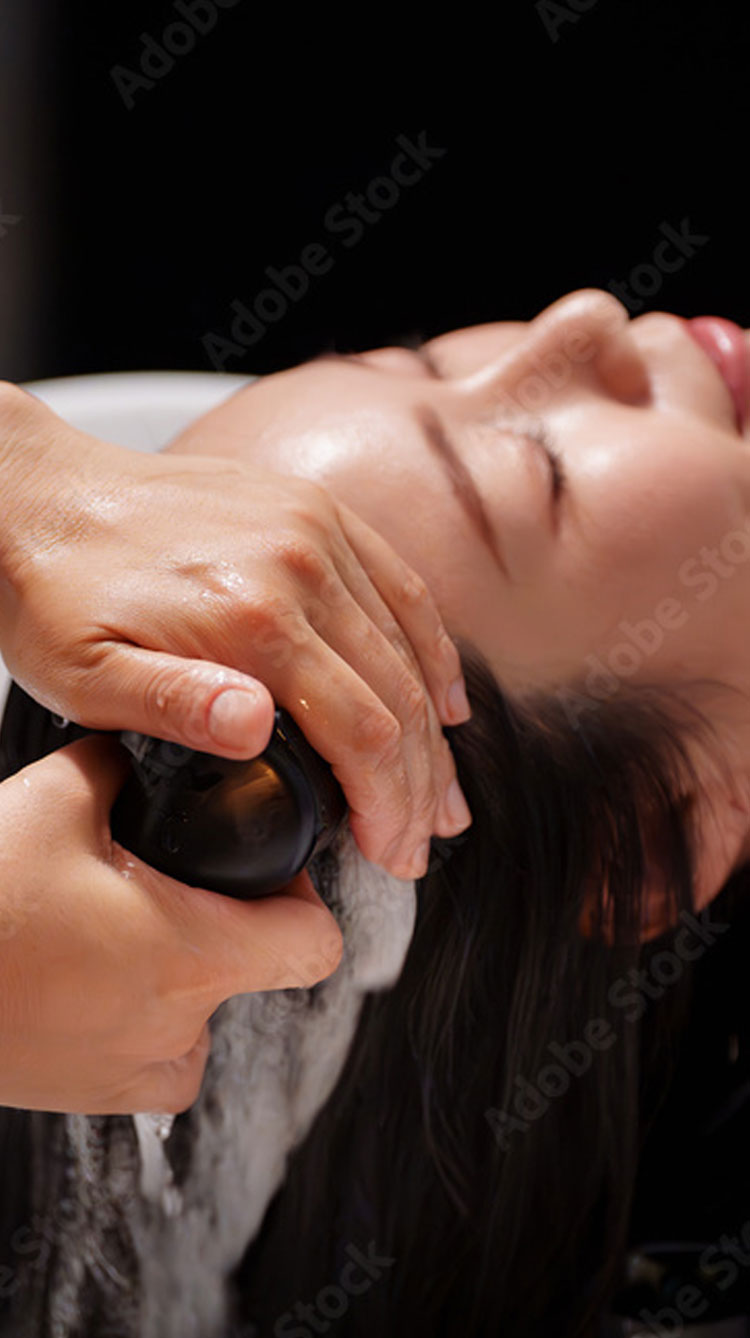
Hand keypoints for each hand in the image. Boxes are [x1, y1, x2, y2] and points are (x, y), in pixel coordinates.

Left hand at [0, 382, 471, 878]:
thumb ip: (170, 703)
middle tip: (420, 843)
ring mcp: (315, 528)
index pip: (363, 730)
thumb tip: (254, 730)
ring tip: (443, 793)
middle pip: (400, 694)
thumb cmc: (52, 592)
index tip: (395, 853)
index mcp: (249, 618)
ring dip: (435, 728)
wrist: (38, 491)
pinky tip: (446, 698)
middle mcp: (300, 566)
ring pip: (408, 643)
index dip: (389, 804)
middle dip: (420, 783)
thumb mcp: (81, 671)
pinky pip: (399, 581)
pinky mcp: (316, 509)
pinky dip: (431, 646)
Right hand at [0, 735, 343, 1114]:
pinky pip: (156, 1052)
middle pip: (261, 970)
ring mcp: (137, 1072)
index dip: (304, 900)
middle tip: (171, 885)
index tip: (270, 872)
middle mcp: (178, 1027)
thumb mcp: (51, 801)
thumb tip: (147, 742)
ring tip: (119, 928)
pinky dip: (142, 1014)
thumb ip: (120, 764)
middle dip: (230, 923)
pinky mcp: (97, 1095)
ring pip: (206, 1012)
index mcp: (191, 954)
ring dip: (183, 970)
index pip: (315, 943)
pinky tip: (92, 972)